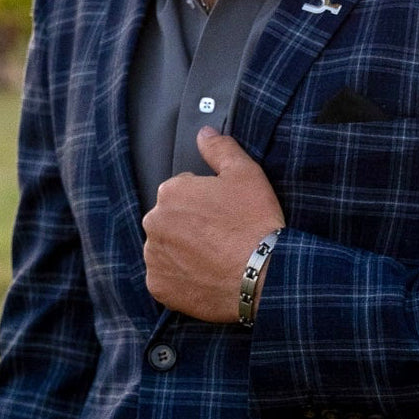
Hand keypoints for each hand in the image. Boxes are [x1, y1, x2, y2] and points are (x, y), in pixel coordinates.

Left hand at [143, 127, 284, 321]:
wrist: (264, 275)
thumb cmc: (255, 223)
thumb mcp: (246, 174)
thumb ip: (219, 149)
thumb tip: (204, 133)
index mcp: (170, 192)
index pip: (181, 193)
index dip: (205, 204)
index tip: (223, 215)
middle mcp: (154, 222)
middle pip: (170, 222)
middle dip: (190, 228)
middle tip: (221, 238)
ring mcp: (154, 256)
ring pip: (166, 250)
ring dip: (184, 253)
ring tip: (215, 259)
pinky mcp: (159, 286)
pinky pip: (166, 279)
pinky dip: (181, 279)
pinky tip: (206, 276)